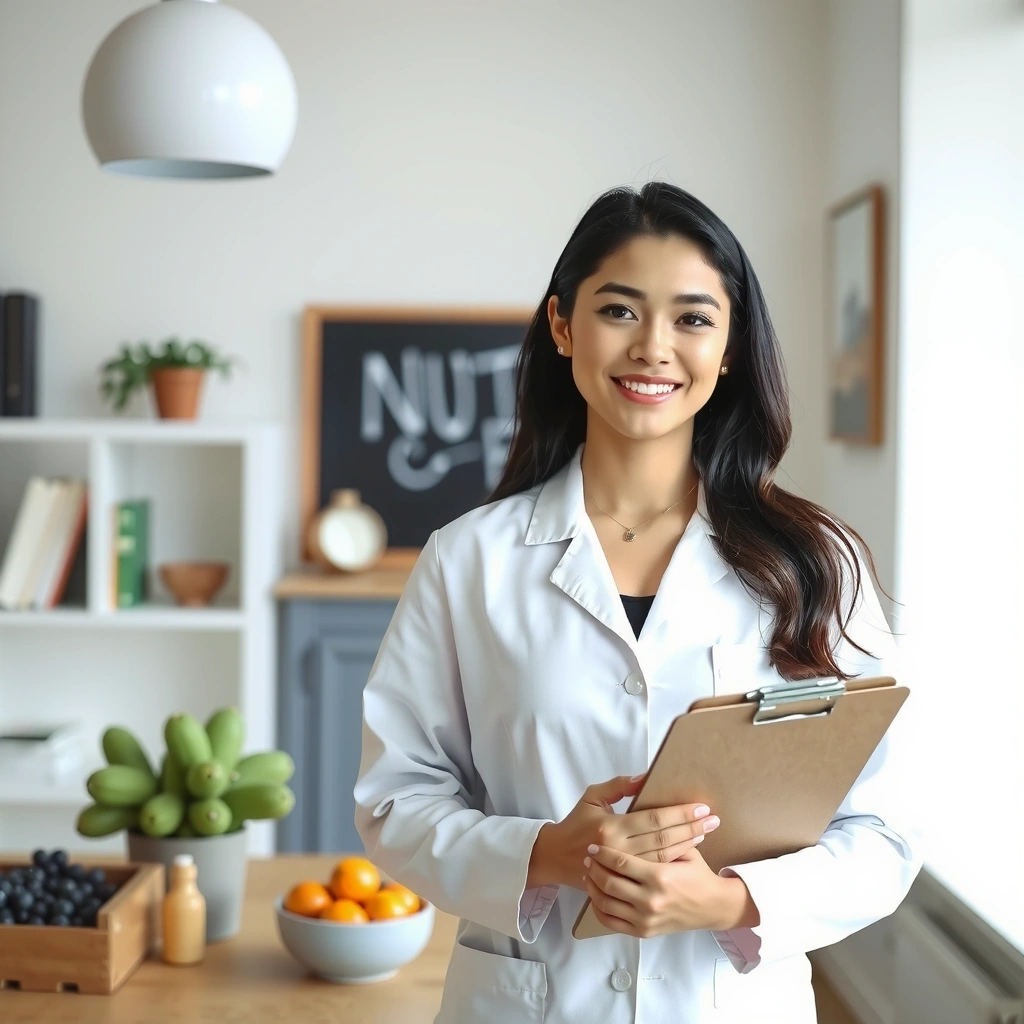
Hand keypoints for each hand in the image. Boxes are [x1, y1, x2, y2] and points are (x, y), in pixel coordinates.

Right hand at [541, 774, 718, 890]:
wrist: (555, 857)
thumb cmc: (575, 823)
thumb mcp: (592, 797)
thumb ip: (618, 786)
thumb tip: (644, 778)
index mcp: (610, 826)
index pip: (653, 819)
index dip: (679, 814)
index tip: (700, 808)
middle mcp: (618, 849)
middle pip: (663, 839)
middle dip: (691, 829)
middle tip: (712, 821)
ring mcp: (621, 869)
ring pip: (661, 857)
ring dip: (686, 846)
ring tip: (704, 835)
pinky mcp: (622, 881)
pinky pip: (652, 871)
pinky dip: (672, 861)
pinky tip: (687, 853)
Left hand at [581, 842, 757, 936]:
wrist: (714, 908)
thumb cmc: (699, 874)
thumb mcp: (687, 850)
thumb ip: (667, 833)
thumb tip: (654, 803)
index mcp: (660, 875)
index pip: (621, 862)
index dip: (603, 853)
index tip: (593, 846)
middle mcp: (650, 899)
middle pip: (609, 881)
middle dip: (594, 867)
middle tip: (587, 857)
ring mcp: (645, 918)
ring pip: (606, 902)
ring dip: (593, 885)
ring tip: (589, 872)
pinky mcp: (643, 931)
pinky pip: (611, 921)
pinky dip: (599, 908)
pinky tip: (596, 894)